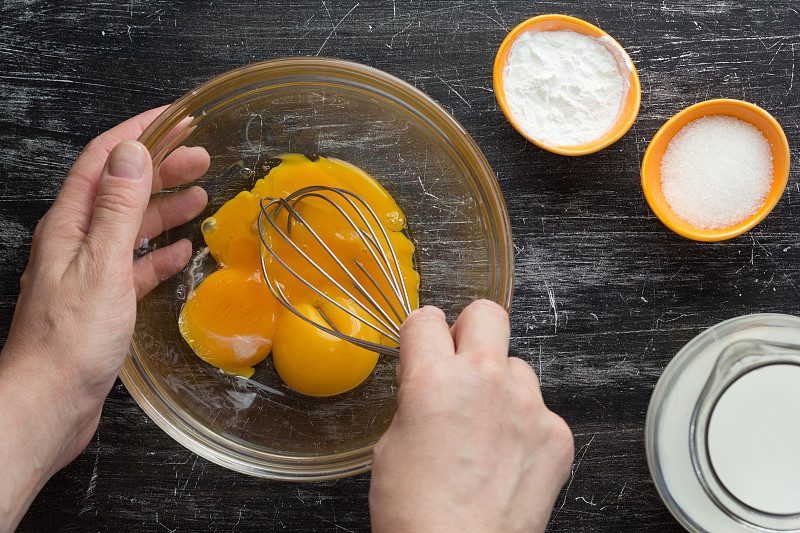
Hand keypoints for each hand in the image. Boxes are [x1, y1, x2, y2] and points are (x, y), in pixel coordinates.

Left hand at [0, 107, 209, 530]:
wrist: (49, 403)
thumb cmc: (71, 340)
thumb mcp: (101, 265)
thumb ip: (117, 208)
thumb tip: (133, 153)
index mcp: (70, 225)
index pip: (104, 160)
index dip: (140, 134)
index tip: (177, 119)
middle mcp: (76, 242)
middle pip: (121, 189)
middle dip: (161, 167)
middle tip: (201, 156)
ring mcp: (89, 272)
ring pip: (131, 225)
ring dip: (164, 206)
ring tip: (199, 194)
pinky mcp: (103, 301)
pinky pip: (135, 265)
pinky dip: (159, 252)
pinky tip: (180, 251)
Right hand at [369, 300, 573, 532]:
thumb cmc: (417, 513)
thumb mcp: (391, 443)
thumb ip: (416, 397)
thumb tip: (428, 382)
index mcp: (435, 379)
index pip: (426, 319)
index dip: (421, 333)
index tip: (425, 344)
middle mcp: (486, 381)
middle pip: (486, 314)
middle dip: (469, 330)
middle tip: (461, 361)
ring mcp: (528, 406)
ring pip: (517, 365)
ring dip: (500, 384)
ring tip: (485, 427)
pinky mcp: (556, 434)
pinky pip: (540, 408)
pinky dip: (524, 425)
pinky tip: (506, 457)